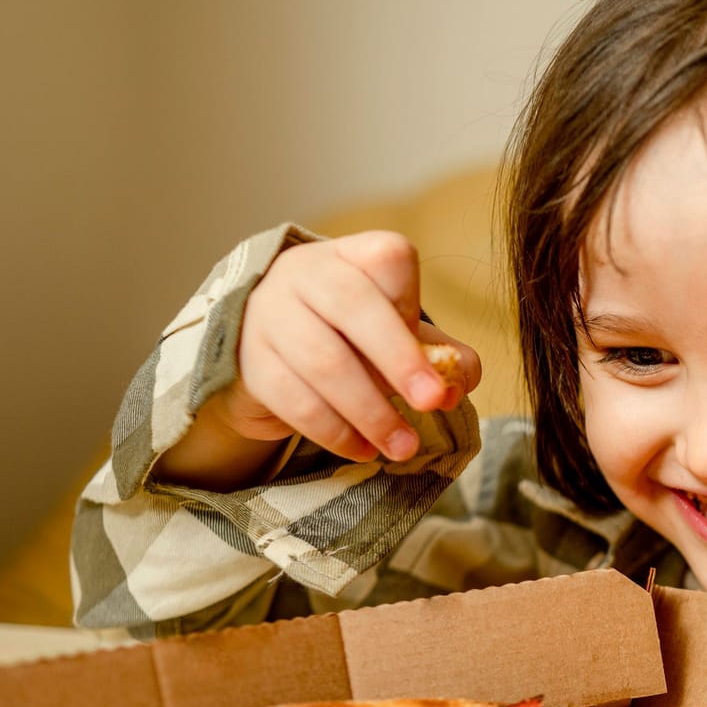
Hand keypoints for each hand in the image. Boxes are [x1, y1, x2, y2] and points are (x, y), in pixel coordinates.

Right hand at [155, 231, 480, 489]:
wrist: (269, 351)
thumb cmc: (351, 339)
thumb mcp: (400, 336)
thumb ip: (443, 357)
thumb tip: (458, 385)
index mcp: (352, 256)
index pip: (389, 258)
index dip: (413, 301)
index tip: (431, 348)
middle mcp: (305, 274)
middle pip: (354, 305)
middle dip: (400, 359)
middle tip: (431, 403)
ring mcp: (269, 314)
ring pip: (323, 360)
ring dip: (370, 411)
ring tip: (403, 447)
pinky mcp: (248, 361)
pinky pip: (293, 398)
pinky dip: (334, 431)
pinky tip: (364, 449)